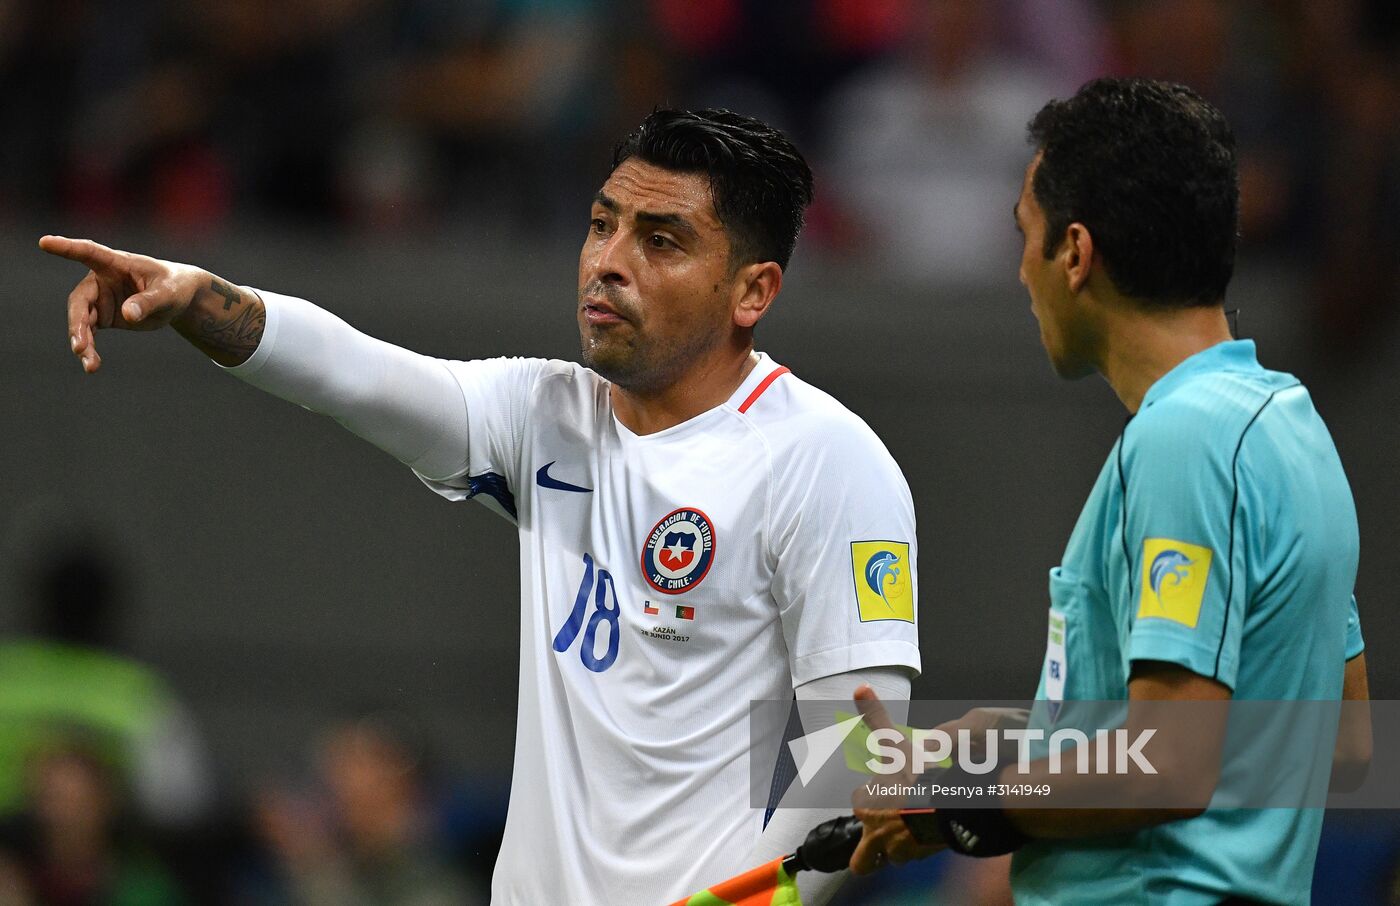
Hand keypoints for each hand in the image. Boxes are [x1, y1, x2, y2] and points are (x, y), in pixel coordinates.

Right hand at [41, 235, 210, 372]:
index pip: (88, 252)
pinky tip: (92, 364)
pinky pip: (89, 333)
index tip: (44, 242)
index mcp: (116, 263)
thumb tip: (127, 315)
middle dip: (78, 323)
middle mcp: (101, 279)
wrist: (178, 300)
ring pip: (81, 320)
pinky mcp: (102, 316)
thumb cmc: (174, 286)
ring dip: (82, 341)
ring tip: (89, 364)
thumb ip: (148, 302)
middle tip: (80, 346)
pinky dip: (89, 348)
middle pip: (80, 300)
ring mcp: (99, 299)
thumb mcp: (168, 293)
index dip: (66, 247)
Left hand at [849, 685, 946, 874]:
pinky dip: (921, 849)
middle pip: (862, 857)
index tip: (881, 789)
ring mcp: (900, 850)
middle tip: (883, 832)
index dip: (869, 795)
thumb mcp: (894, 741)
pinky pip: (917, 858)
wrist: (947, 806)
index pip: (860, 802)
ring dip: (897, 848)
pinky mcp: (923, 858)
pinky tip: (930, 835)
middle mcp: (878, 833)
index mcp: (868, 805)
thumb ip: (876, 717)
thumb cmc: (916, 776)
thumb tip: (860, 688)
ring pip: (890, 858)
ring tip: (911, 832)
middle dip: (869, 849)